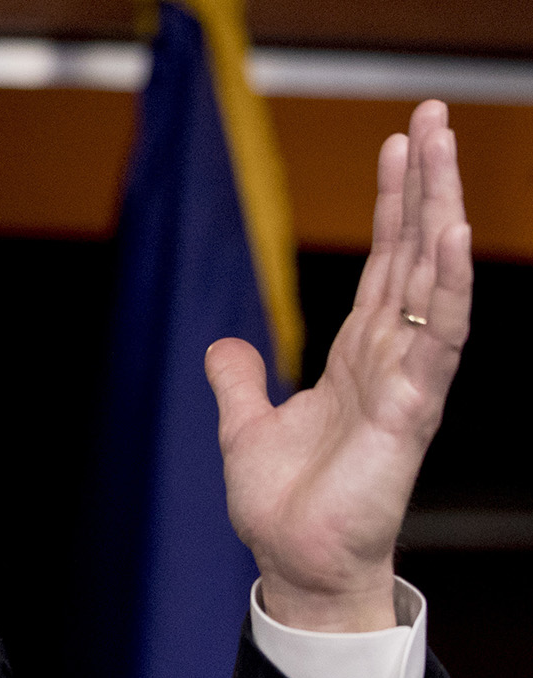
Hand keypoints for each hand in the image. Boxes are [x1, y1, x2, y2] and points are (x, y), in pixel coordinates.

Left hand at [207, 100, 469, 631]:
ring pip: (431, 276)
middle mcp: (391, 356)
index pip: (383, 261)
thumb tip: (228, 346)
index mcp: (358, 354)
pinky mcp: (411, 409)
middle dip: (425, 182)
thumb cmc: (286, 506)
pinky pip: (437, 337)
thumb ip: (239, 382)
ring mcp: (407, 378)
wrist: (295, 564)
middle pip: (414, 250)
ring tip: (443, 146)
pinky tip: (450, 236)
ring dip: (439, 209)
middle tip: (434, 113)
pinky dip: (445, 285)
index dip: (392, 203)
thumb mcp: (246, 425)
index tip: (400, 143)